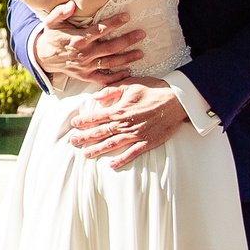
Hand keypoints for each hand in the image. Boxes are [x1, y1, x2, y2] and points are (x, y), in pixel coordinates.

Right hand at [32, 0, 144, 87]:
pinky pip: (103, 79)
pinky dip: (116, 78)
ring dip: (127, 58)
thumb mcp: (51, 22)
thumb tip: (72, 4)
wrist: (43, 57)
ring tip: (141, 53)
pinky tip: (128, 72)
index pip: (99, 30)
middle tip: (142, 34)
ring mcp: (86, 66)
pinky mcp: (86, 76)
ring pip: (110, 63)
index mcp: (78, 39)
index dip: (114, 23)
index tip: (127, 17)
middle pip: (110, 47)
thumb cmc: (51, 36)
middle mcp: (84, 53)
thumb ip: (60, 12)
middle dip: (127, 40)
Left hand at [68, 76, 188, 167]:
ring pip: (113, 144)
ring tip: (86, 154)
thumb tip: (96, 96)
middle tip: (72, 141)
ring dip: (98, 150)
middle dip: (85, 137)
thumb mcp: (131, 84)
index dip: (84, 121)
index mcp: (120, 110)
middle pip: (101, 132)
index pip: (97, 117)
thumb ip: (111, 90)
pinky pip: (132, 153)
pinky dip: (121, 160)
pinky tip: (111, 165)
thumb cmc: (154, 89)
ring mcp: (136, 134)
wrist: (177, 100)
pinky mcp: (147, 142)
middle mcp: (125, 124)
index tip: (73, 124)